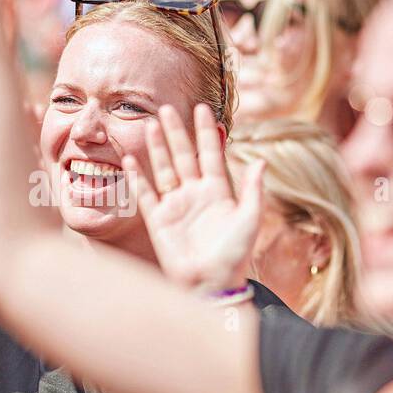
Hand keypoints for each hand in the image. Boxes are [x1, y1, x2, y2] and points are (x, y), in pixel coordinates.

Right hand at [124, 104, 263, 292]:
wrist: (211, 284)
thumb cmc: (234, 256)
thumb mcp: (250, 220)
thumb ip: (253, 190)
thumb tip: (261, 161)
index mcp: (218, 192)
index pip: (210, 155)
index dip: (206, 133)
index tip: (202, 110)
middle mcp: (195, 195)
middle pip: (183, 156)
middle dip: (176, 133)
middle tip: (167, 108)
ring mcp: (175, 206)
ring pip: (164, 169)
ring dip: (157, 148)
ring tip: (150, 124)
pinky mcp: (158, 221)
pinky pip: (146, 194)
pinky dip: (138, 178)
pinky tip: (130, 160)